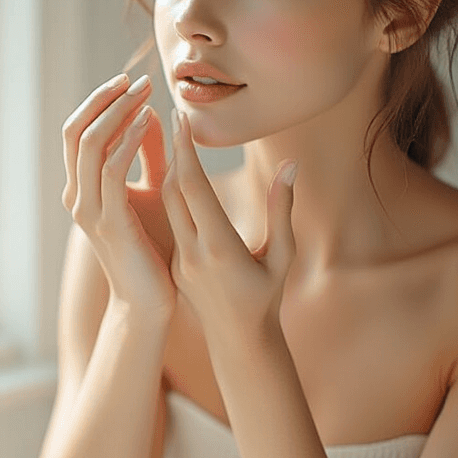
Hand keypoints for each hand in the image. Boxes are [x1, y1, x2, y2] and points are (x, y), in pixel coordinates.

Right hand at [62, 73, 176, 318]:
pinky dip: (126, 141)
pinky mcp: (110, 224)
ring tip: (145, 93)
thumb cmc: (154, 251)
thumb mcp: (152, 192)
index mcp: (82, 190)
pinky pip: (110, 171)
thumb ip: (144, 155)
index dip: (100, 101)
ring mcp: (89, 211)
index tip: (132, 82)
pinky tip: (146, 122)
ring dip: (117, 112)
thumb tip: (146, 114)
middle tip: (138, 80)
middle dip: (105, 99)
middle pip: (74, 131)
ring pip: (88, 145)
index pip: (76, 131)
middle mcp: (77, 197)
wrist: (150, 303)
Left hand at [161, 108, 297, 338]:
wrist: (239, 343)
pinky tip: (177, 172)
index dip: (184, 151)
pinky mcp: (174, 264)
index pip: (194, 189)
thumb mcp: (283, 255)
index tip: (180, 117)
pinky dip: (172, 193)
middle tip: (174, 115)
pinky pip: (169, 220)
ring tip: (175, 137)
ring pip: (166, 205)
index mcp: (219, 249)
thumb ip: (282, 209)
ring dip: (170, 170)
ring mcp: (179, 260)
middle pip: (172, 191)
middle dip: (172, 151)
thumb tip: (291, 165)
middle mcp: (193, 253)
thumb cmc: (269, 298)